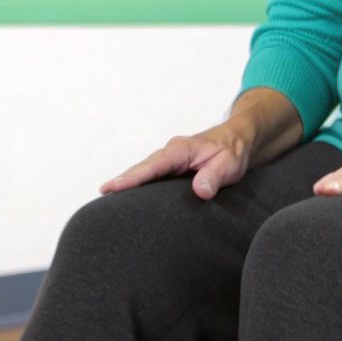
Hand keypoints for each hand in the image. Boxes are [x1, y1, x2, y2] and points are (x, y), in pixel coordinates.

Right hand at [100, 121, 256, 200]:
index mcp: (180, 150)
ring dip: (128, 183)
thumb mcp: (228, 164)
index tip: (112, 187)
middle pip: (141, 168)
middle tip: (101, 196)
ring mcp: (170, 161)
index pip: (152, 166)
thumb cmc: (233, 150)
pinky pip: (152, 176)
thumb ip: (214, 176)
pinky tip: (129, 198)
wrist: (240, 140)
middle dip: (122, 181)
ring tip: (108, 200)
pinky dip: (139, 184)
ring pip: (144, 172)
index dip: (131, 178)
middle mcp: (170, 153)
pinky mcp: (173, 168)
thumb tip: (200, 191)